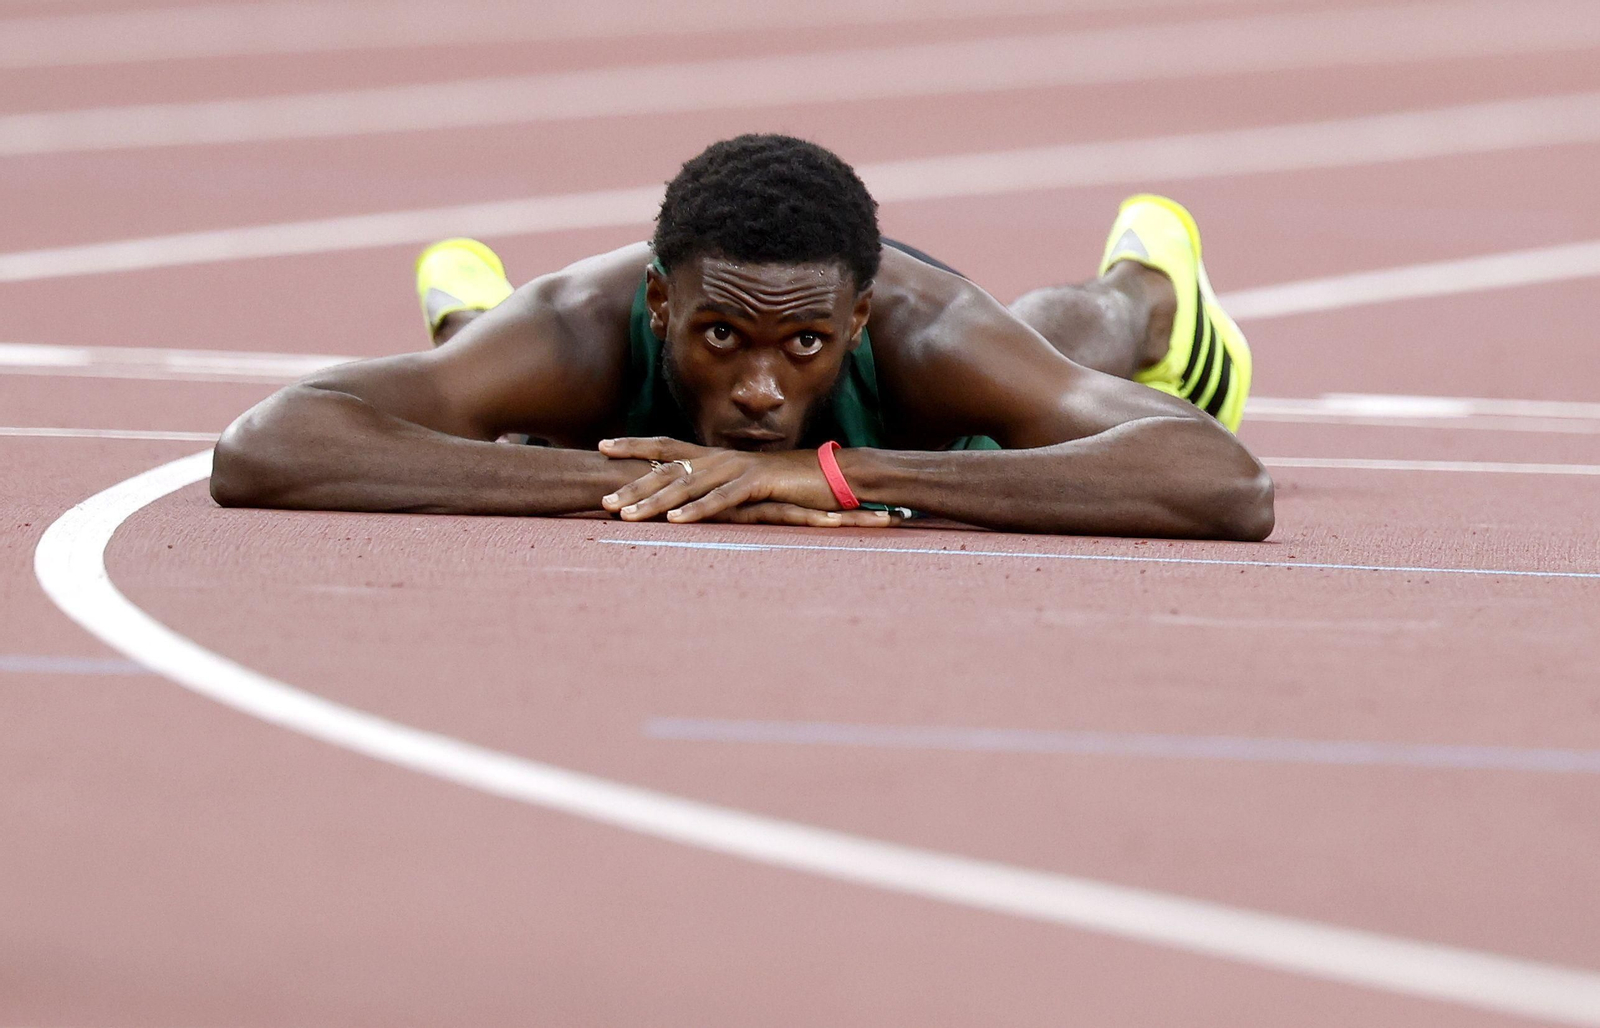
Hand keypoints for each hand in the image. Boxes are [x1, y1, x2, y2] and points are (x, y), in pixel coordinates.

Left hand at [598, 436, 893, 525]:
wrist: (829, 477)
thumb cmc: (783, 486)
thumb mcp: (741, 487)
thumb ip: (714, 489)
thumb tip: (684, 499)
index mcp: (714, 456)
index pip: (665, 446)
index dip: (634, 444)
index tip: (602, 445)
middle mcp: (720, 458)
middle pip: (668, 469)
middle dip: (633, 485)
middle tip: (604, 501)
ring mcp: (738, 468)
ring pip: (688, 485)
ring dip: (655, 502)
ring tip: (627, 516)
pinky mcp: (757, 484)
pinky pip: (722, 499)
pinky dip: (698, 510)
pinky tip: (676, 522)